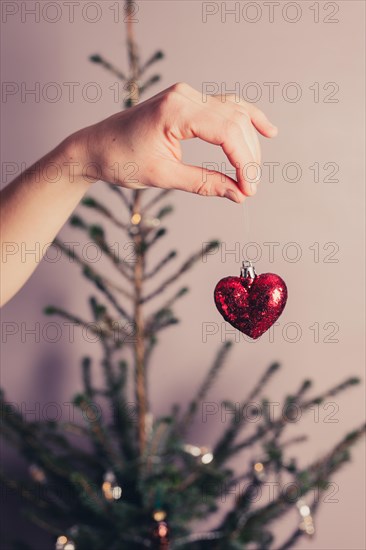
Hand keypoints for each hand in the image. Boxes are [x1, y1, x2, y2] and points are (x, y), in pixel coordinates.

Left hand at [70, 82, 277, 202]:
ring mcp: (186, 95)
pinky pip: (224, 107)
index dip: (243, 162)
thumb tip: (238, 194)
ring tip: (254, 170)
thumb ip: (204, 183)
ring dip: (248, 141)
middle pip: (235, 121)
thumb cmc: (121, 160)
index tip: (248, 189)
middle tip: (249, 187)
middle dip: (248, 156)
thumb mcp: (163, 176)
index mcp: (176, 110)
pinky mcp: (187, 101)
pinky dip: (244, 121)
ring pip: (234, 112)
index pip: (226, 131)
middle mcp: (184, 95)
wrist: (96, 146)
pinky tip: (265, 130)